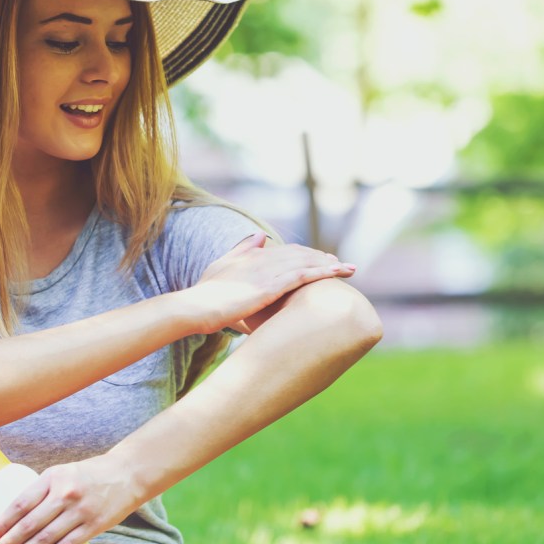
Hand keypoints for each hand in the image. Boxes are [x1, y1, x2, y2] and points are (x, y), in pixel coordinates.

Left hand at [0, 455, 140, 543]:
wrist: (128, 474)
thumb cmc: (90, 475)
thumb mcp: (63, 473)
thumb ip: (44, 492)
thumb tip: (18, 519)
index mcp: (53, 477)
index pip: (20, 503)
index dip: (2, 522)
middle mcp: (64, 494)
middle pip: (28, 524)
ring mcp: (79, 512)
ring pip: (44, 539)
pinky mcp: (93, 526)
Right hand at [183, 232, 356, 333]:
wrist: (194, 307)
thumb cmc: (205, 293)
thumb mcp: (222, 265)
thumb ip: (242, 249)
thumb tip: (261, 235)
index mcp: (253, 257)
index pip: (286, 251)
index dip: (306, 254)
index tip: (322, 259)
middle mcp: (263, 260)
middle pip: (301, 255)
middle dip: (323, 258)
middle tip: (343, 265)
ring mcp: (267, 273)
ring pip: (305, 263)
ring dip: (329, 265)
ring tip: (349, 269)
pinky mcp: (269, 287)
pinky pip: (302, 276)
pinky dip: (322, 273)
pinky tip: (337, 274)